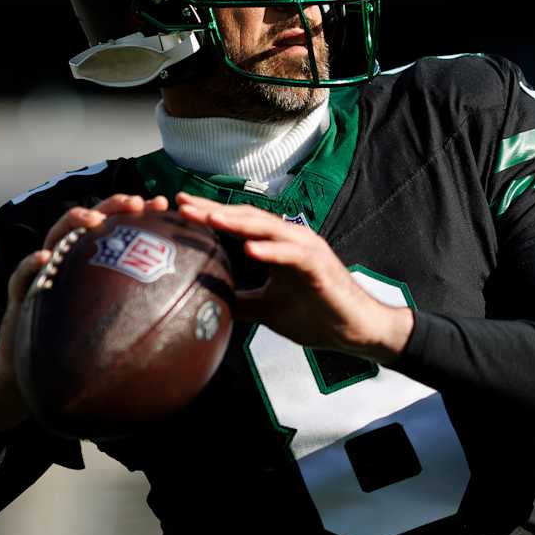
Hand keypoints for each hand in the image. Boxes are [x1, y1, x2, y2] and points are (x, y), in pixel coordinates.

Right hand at [0, 193, 170, 429]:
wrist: (37, 375)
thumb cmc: (81, 349)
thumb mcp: (119, 330)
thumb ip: (149, 317)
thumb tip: (200, 318)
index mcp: (92, 262)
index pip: (117, 228)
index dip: (138, 213)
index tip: (163, 205)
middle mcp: (68, 260)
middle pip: (90, 221)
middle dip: (112, 206)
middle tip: (136, 203)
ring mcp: (43, 273)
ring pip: (55, 237)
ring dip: (73, 223)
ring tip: (92, 220)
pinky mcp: (20, 293)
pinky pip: (23, 275)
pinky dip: (32, 263)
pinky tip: (45, 258)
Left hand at [174, 191, 412, 362]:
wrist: (355, 331)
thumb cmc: (316, 315)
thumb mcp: (267, 309)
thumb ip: (239, 301)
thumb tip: (205, 302)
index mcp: (277, 246)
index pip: (238, 225)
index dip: (210, 215)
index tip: (180, 209)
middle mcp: (291, 240)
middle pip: (247, 219)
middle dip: (215, 210)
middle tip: (183, 204)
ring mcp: (306, 249)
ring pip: (268, 229)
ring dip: (238, 222)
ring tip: (209, 217)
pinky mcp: (319, 266)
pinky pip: (292, 254)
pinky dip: (271, 251)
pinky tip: (249, 249)